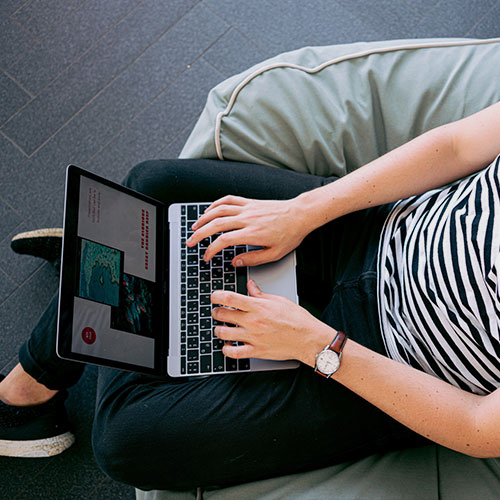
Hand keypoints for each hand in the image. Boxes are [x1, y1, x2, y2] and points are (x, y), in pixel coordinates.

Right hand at [187, 195, 309, 266]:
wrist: (300, 214)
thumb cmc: (290, 234)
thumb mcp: (274, 254)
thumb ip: (253, 259)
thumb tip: (235, 262)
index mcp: (252, 233)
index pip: (223, 241)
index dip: (211, 249)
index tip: (207, 256)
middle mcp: (247, 219)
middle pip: (215, 224)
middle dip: (199, 234)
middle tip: (191, 242)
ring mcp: (247, 208)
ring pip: (218, 210)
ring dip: (203, 218)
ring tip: (194, 227)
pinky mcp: (249, 202)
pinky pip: (228, 200)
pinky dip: (215, 204)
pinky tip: (209, 211)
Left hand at [211, 280, 333, 365]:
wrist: (308, 339)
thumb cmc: (297, 319)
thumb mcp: (279, 300)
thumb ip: (260, 293)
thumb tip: (250, 285)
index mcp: (258, 306)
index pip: (229, 298)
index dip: (216, 295)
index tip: (214, 296)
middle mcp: (252, 322)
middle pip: (222, 315)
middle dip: (216, 312)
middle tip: (218, 311)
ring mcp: (252, 337)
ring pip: (223, 333)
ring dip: (218, 329)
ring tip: (222, 327)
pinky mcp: (255, 351)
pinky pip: (233, 353)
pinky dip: (226, 349)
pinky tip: (227, 345)